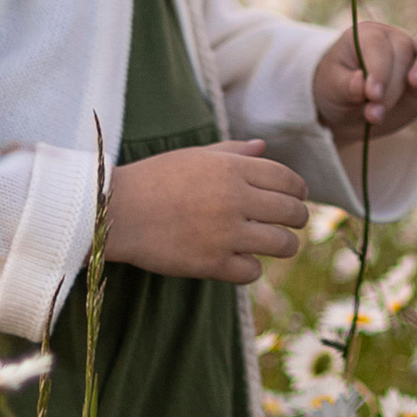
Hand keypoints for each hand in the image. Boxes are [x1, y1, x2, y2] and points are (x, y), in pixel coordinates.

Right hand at [103, 138, 308, 283]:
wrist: (117, 211)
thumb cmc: (153, 179)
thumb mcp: (194, 156)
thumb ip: (232, 151)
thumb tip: (263, 145)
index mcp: (232, 169)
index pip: (288, 179)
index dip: (299, 191)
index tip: (298, 198)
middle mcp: (235, 198)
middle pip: (291, 212)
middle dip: (299, 219)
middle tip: (294, 223)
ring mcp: (225, 233)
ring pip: (282, 244)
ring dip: (284, 245)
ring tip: (278, 245)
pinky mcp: (212, 263)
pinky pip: (252, 271)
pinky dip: (251, 269)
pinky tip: (242, 262)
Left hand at [315, 16, 416, 153]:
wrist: (351, 109)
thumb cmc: (337, 91)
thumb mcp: (330, 89)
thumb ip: (345, 86)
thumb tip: (362, 84)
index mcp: (367, 36)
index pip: (378, 46)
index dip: (377, 70)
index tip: (371, 96)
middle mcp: (395, 38)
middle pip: (404, 50)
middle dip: (394, 82)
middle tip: (378, 107)